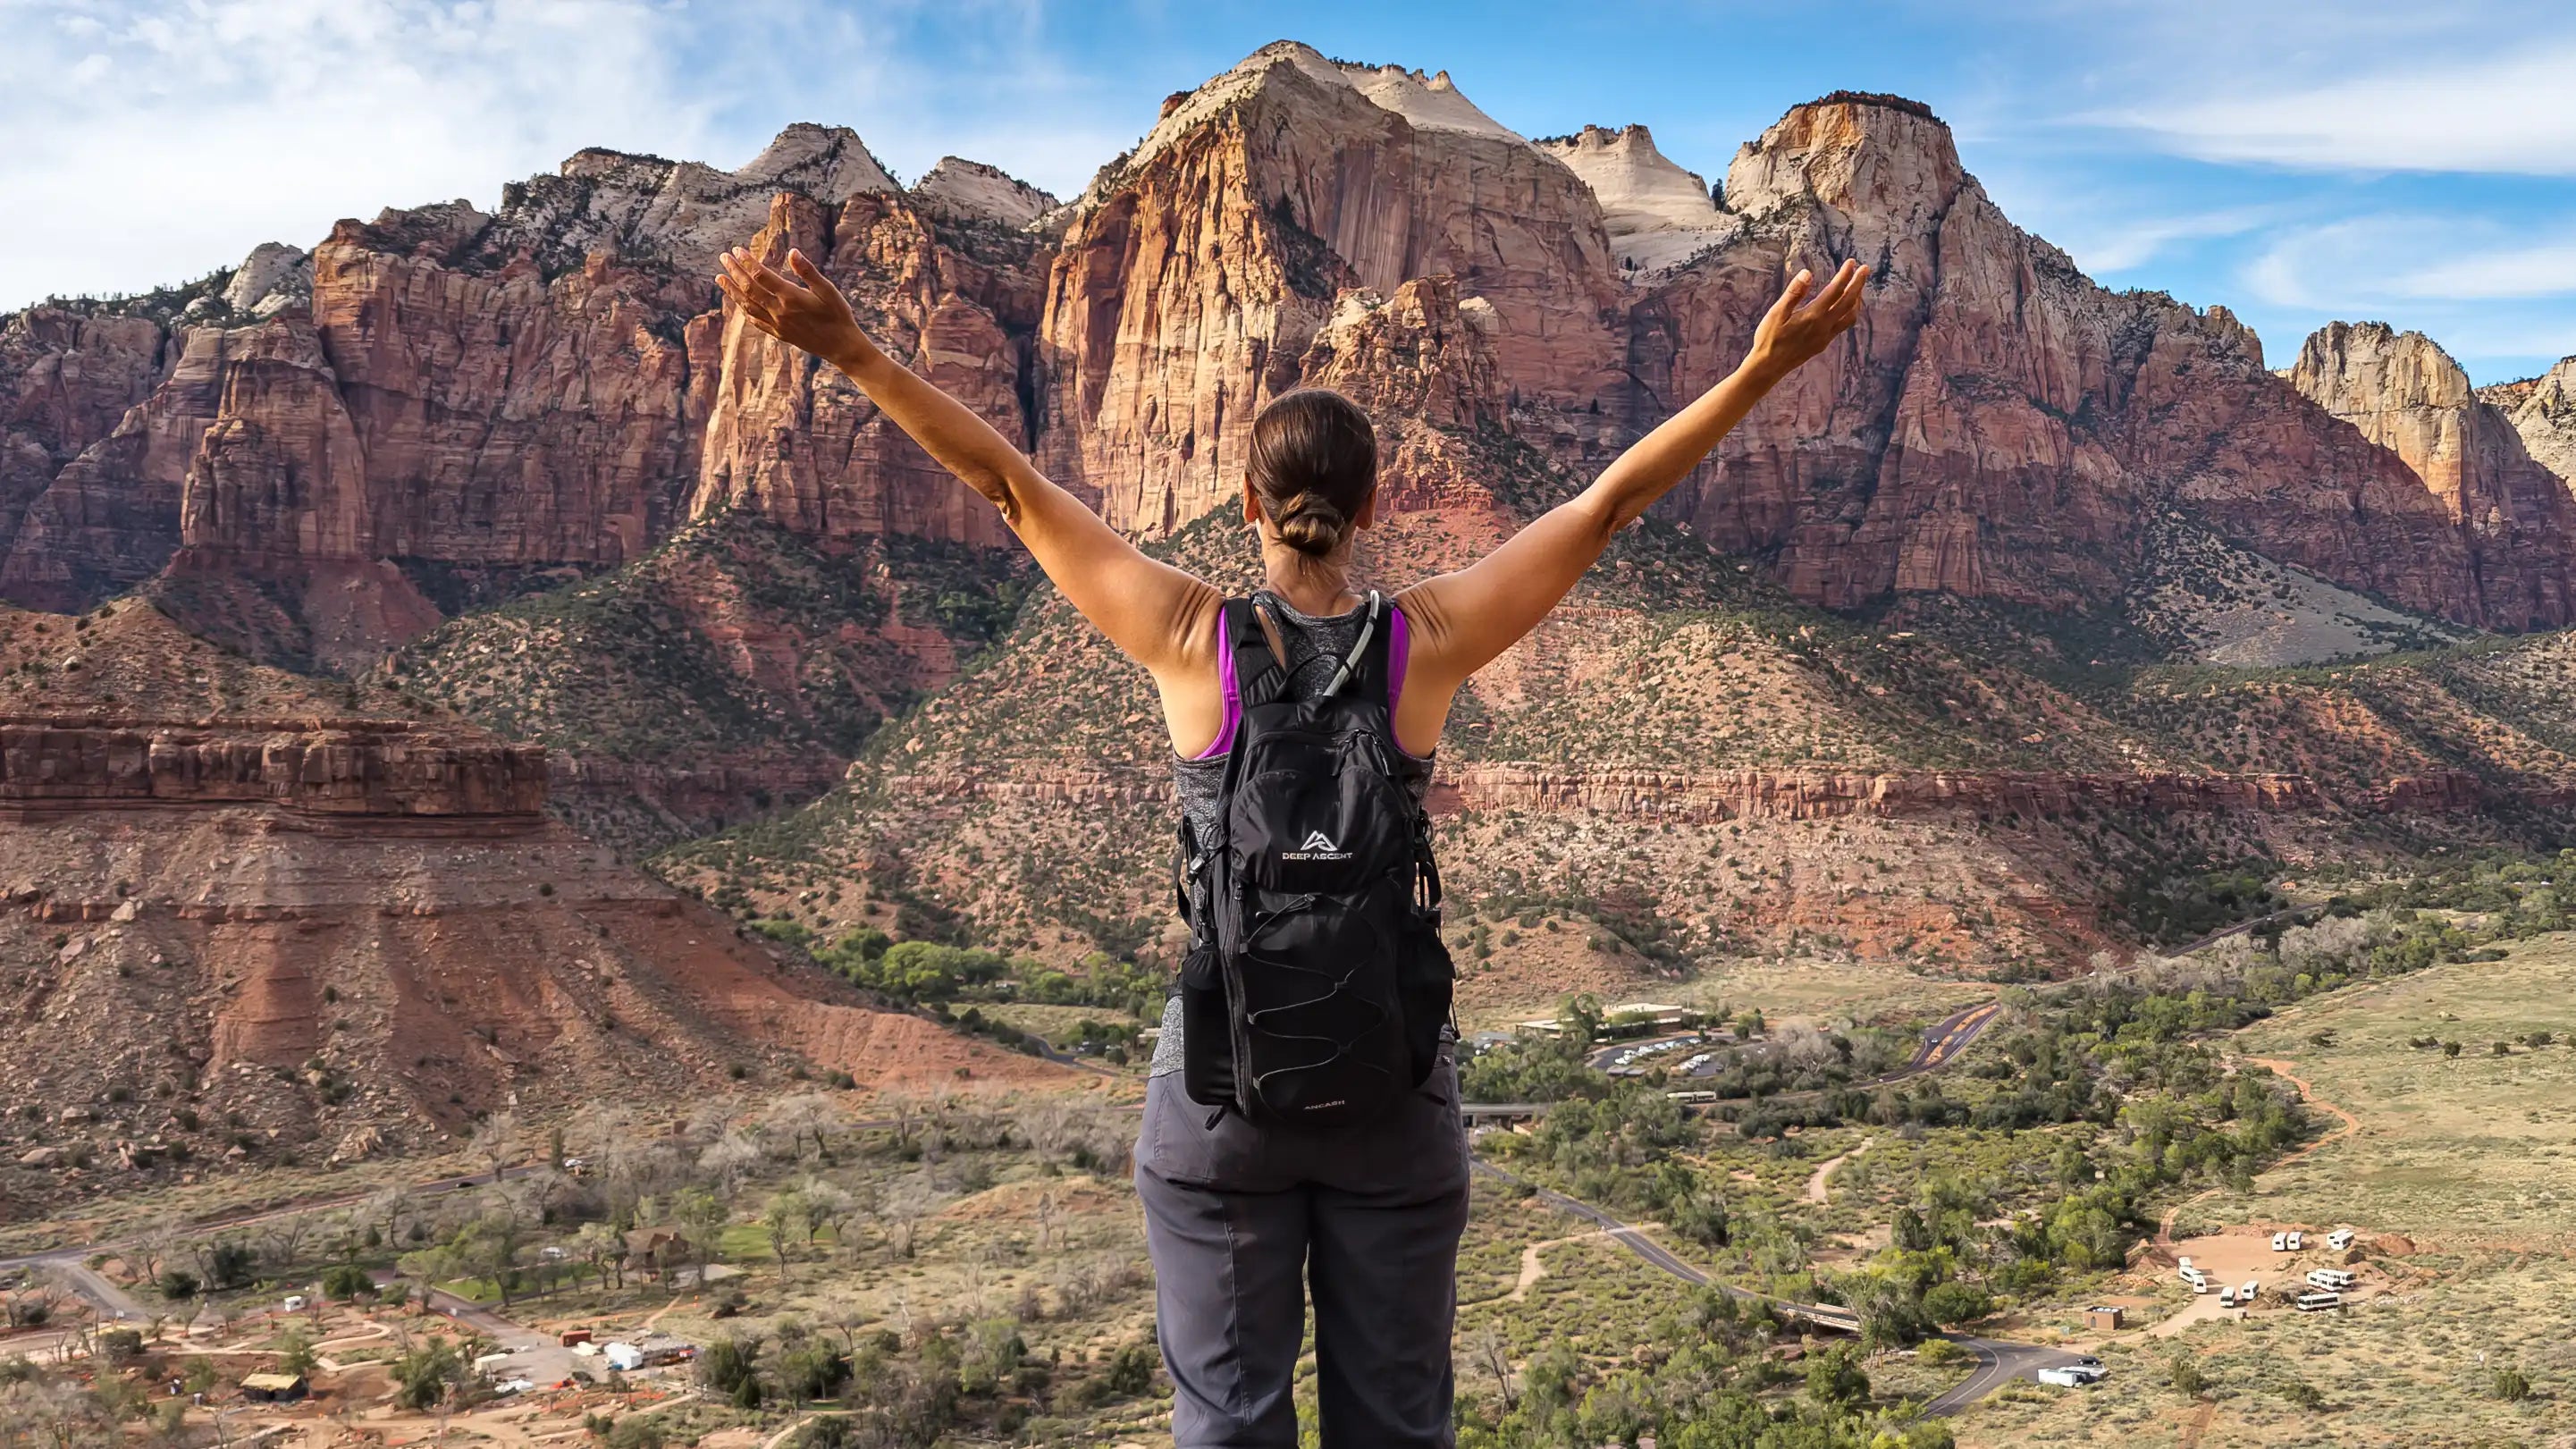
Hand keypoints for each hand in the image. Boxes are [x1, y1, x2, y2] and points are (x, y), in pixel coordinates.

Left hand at [716, 245, 875, 368]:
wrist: (842, 347)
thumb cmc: (838, 315)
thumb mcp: (828, 290)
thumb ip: (809, 271)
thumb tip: (792, 251)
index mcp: (791, 297)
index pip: (762, 276)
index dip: (748, 262)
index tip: (737, 250)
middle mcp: (780, 311)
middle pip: (749, 289)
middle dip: (735, 272)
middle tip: (723, 257)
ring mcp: (777, 324)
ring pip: (747, 305)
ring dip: (732, 291)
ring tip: (720, 278)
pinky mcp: (779, 334)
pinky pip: (755, 321)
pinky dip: (743, 310)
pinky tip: (738, 303)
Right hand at [1744, 258, 1867, 382]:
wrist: (1768, 367)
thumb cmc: (1769, 338)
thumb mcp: (1776, 313)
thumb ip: (1793, 293)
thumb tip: (1807, 273)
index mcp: (1813, 316)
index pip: (1835, 291)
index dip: (1845, 275)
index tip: (1852, 262)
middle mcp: (1824, 326)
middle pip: (1849, 302)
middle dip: (1858, 283)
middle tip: (1865, 269)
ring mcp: (1825, 337)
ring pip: (1850, 316)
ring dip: (1857, 299)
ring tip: (1857, 287)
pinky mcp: (1823, 344)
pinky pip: (1843, 325)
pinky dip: (1849, 312)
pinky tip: (1845, 308)